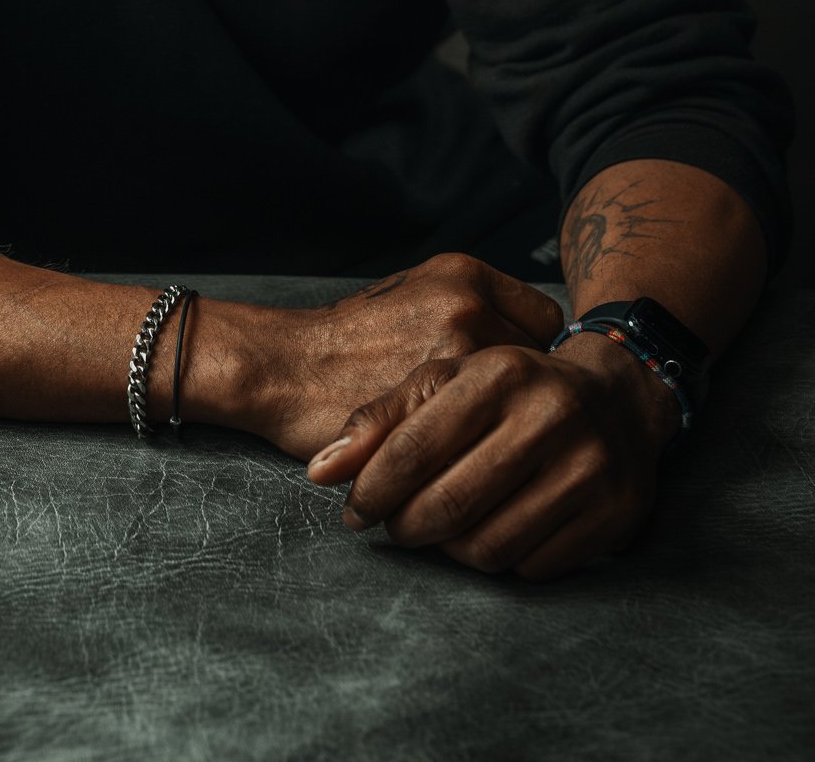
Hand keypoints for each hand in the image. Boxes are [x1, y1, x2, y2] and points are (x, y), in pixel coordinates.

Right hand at [255, 252, 564, 462]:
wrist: (284, 365)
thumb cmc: (348, 341)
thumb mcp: (413, 297)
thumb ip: (471, 311)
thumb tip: (526, 351)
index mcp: (464, 274)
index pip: (546, 321)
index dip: (535, 356)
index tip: (514, 383)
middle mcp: (466, 303)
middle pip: (542, 364)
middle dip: (526, 396)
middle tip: (501, 419)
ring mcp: (450, 350)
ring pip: (520, 404)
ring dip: (509, 426)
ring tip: (485, 444)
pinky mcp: (433, 400)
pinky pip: (486, 435)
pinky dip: (482, 452)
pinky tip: (462, 460)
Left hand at [304, 333, 679, 581]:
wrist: (618, 397)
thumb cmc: (512, 387)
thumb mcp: (447, 379)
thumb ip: (381, 418)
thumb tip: (321, 472)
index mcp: (501, 372)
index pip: (416, 447)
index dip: (373, 489)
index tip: (354, 510)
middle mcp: (550, 416)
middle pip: (450, 505)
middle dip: (407, 526)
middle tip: (394, 525)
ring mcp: (589, 468)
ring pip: (489, 547)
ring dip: (449, 550)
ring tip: (439, 529)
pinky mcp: (614, 515)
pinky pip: (533, 567)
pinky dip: (500, 560)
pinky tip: (491, 531)